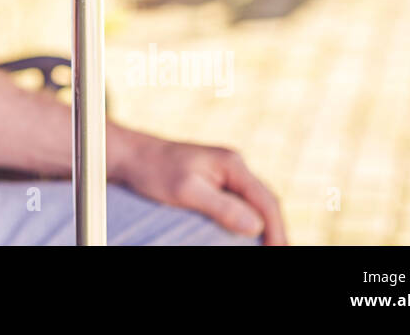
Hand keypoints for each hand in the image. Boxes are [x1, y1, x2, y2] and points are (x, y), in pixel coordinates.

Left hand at [112, 127, 287, 244]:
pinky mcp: (214, 183)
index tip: (280, 251)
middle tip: (280, 253)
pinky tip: (247, 238)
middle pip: (265, 202)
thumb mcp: (186, 190)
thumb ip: (221, 207)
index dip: (277, 230)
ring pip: (254, 204)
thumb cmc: (153, 170)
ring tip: (269, 248)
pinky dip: (247, 222)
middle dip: (275, 231)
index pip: (267, 200)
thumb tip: (256, 226)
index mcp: (232, 164)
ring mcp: (224, 175)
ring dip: (264, 228)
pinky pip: (239, 205)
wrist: (130, 156)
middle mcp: (233, 167)